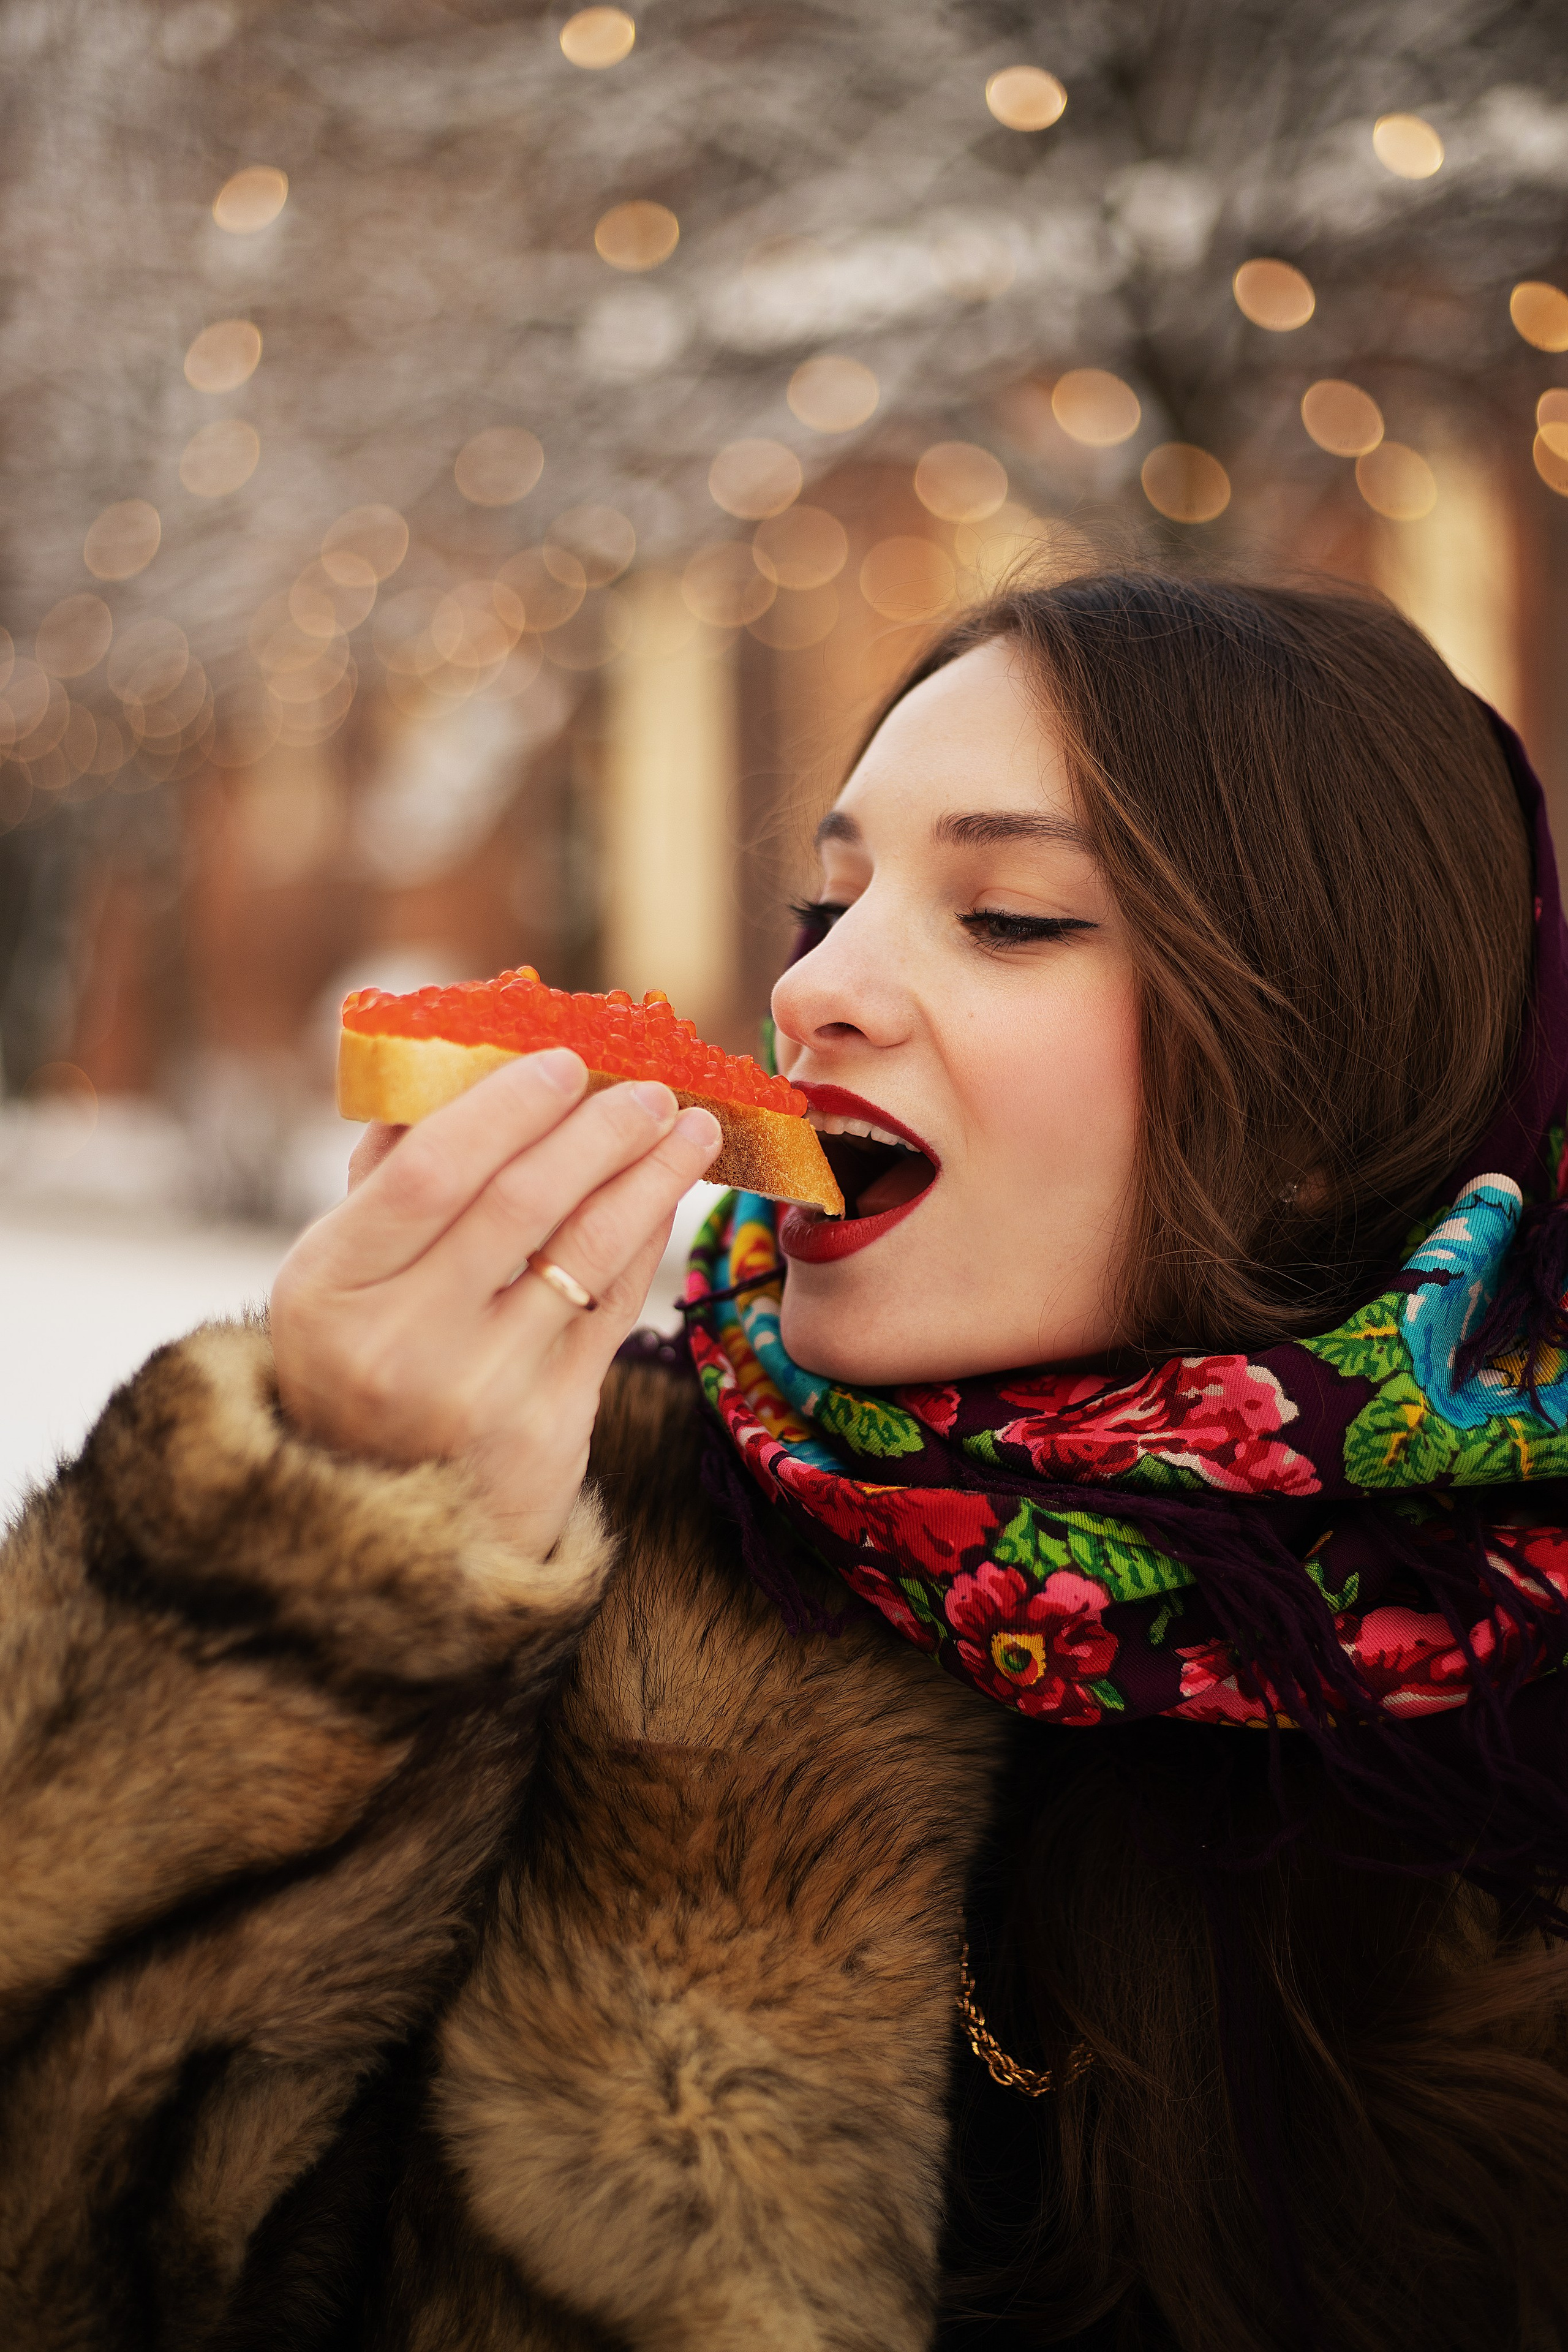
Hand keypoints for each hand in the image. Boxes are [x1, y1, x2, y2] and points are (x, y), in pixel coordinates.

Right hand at [270, 1050, 721, 1558]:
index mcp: (329, 1288)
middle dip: (599, 1132)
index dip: (508, 1107)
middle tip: (650, 1086)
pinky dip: (644, 1241)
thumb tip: (466, 1058)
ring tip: (689, 1126)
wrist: (378, 1521)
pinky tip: (666, 1195)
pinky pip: (613, 1308)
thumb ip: (389, 1174)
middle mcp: (401, 1342)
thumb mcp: (338, 1277)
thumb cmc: (360, 1362)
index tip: (566, 1060)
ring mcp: (480, 1390)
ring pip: (585, 1253)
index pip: (431, 1170)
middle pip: (521, 1203)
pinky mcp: (548, 1430)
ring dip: (649, 1177)